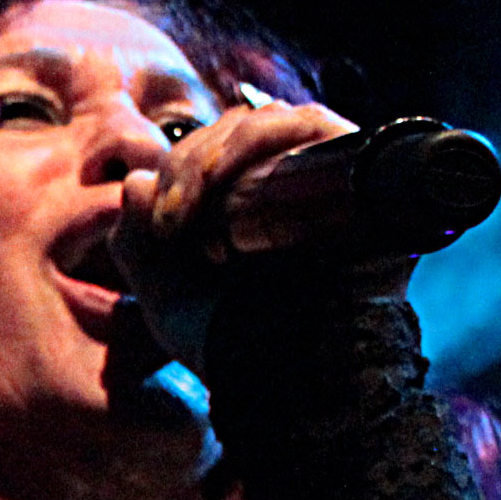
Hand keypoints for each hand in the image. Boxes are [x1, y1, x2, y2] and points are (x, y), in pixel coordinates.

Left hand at [113, 93, 399, 370]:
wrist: (284, 377)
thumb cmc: (229, 342)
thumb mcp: (164, 294)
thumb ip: (136, 242)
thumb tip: (135, 180)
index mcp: (253, 208)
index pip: (218, 150)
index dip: (180, 168)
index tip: (157, 218)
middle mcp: (296, 189)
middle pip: (241, 130)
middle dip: (192, 161)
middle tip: (171, 217)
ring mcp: (332, 180)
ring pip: (274, 122)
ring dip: (220, 151)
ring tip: (193, 205)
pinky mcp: (365, 175)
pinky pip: (317, 124)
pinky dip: (263, 140)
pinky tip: (227, 178)